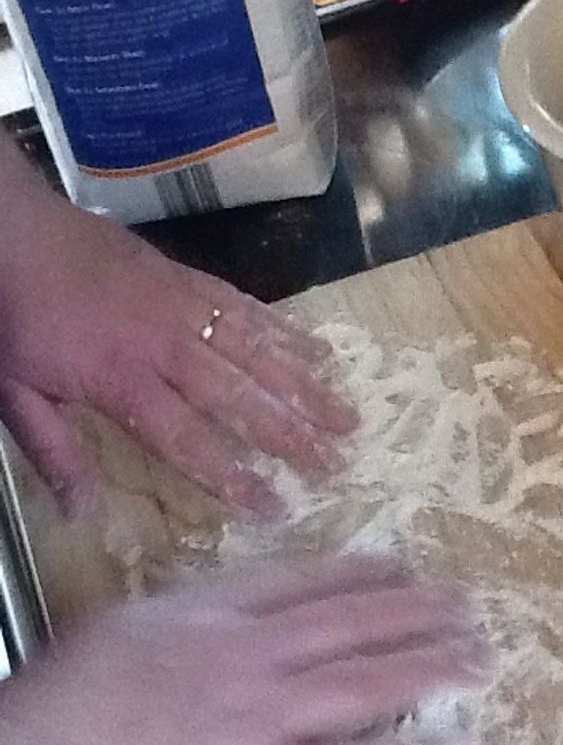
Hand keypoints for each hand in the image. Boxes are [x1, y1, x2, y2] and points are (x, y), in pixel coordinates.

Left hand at [0, 139, 356, 515]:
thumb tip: (84, 514)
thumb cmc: (12, 316)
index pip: (188, 440)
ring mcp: (183, 306)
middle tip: (336, 462)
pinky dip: (285, 331)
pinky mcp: (188, 277)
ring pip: (256, 350)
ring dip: (305, 385)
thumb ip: (54, 453)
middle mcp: (165, 346)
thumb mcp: (14, 392)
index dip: (232, 476)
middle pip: (240, 396)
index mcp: (122, 381)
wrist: (14, 230)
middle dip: (291, 433)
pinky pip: (246, 307)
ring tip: (347, 414)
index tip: (274, 507)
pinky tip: (317, 351)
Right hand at [0, 555, 481, 744]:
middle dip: (413, 608)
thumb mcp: (118, 633)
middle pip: (349, 620)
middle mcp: (248, 650)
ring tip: (480, 656)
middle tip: (466, 602)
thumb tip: (214, 628)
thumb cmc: (53, 709)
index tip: (402, 564)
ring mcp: (261, 713)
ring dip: (430, 666)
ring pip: (365, 681)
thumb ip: (181, 626)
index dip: (359, 572)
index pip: (301, 581)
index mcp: (207, 611)